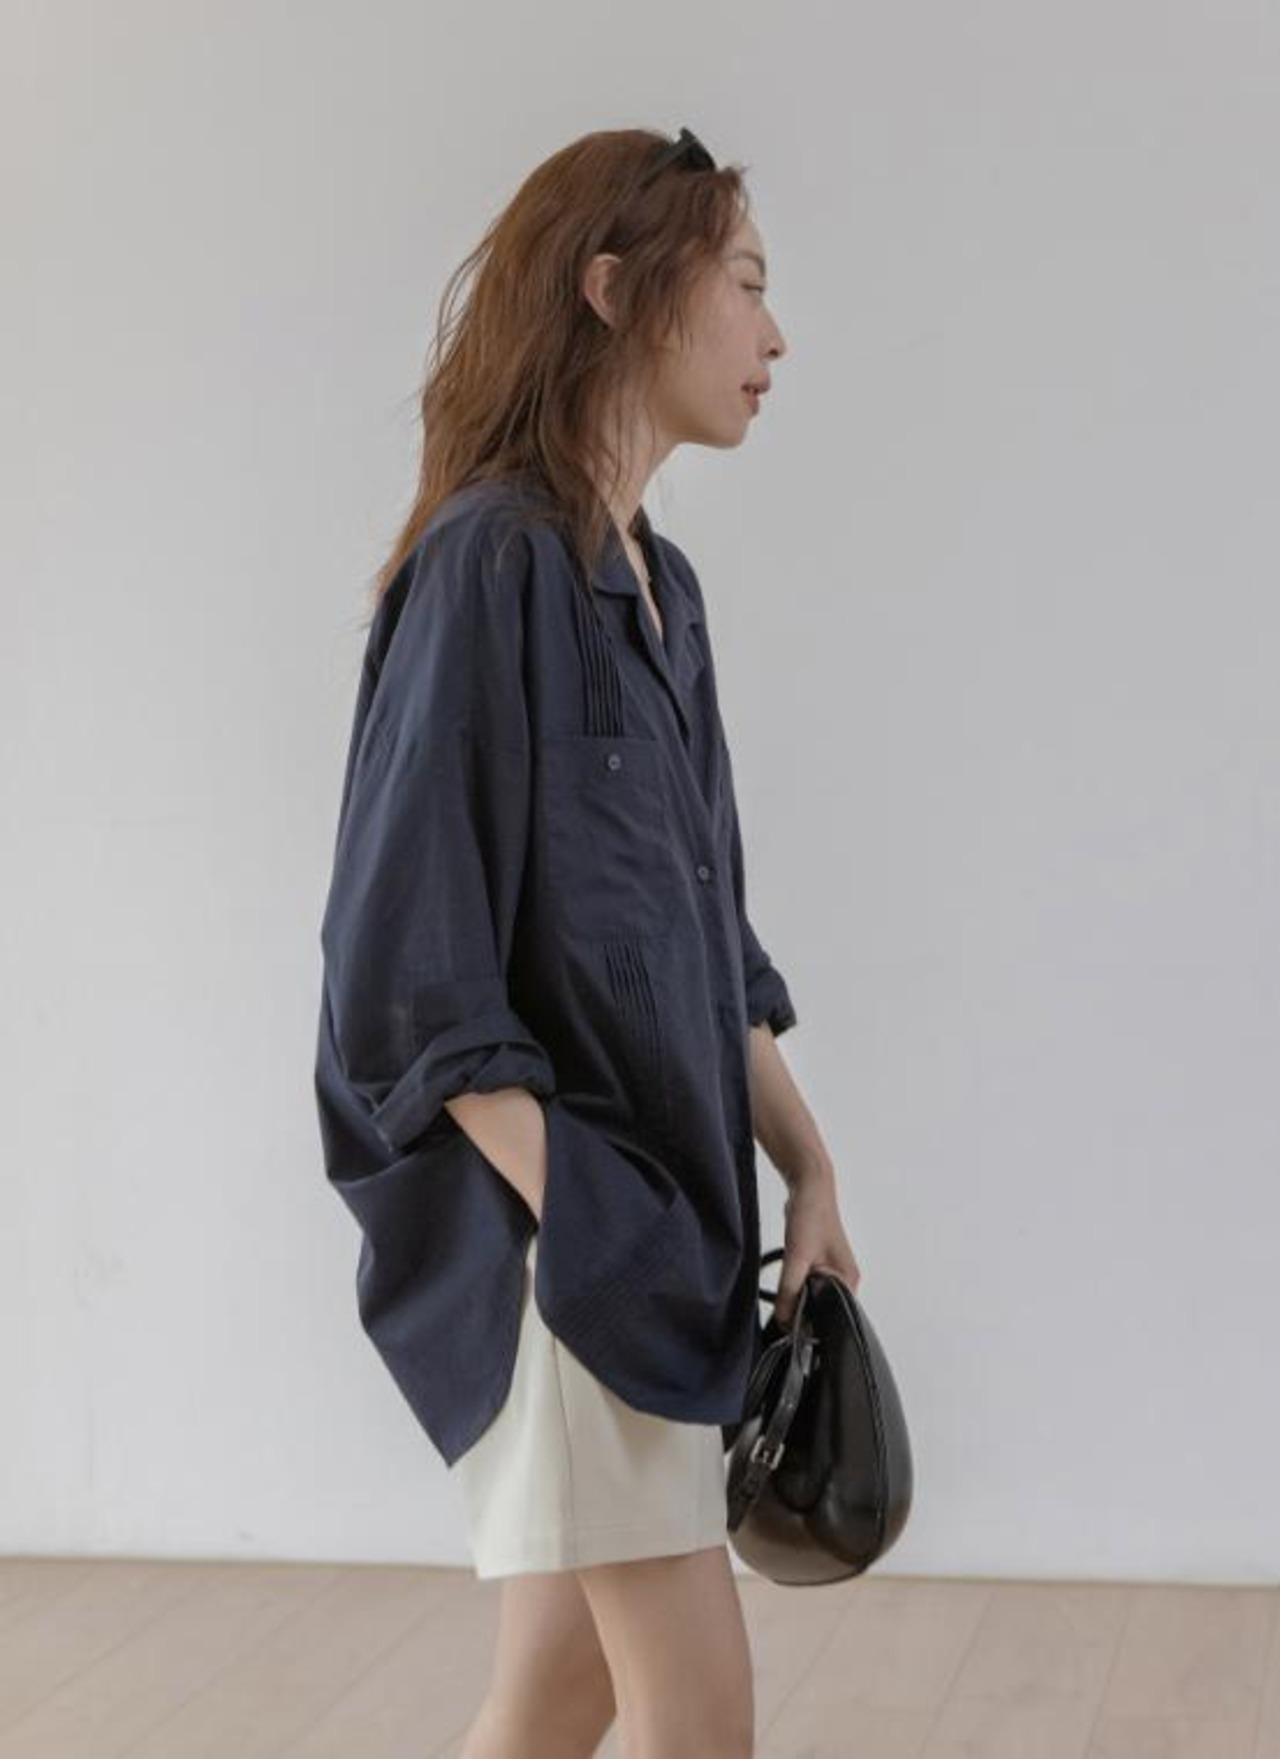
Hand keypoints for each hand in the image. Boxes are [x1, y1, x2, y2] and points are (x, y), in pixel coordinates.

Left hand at [772, 1176, 860, 1326]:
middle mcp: (845, 1278)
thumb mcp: (798, 1256)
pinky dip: (794, 1283)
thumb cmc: (811, 1216)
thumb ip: (790, 1290)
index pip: (833, 1317)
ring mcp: (832, 1271)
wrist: (808, 1186)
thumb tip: (783, 1320)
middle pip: (821, 1309)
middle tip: (785, 1301)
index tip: (791, 1326)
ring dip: (797, 1294)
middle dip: (803, 1309)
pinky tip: (787, 1275)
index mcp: (849, 1280)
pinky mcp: (819, 1263)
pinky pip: (806, 1283)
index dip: (811, 1324)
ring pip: (811, 1295)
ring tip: (788, 1281)